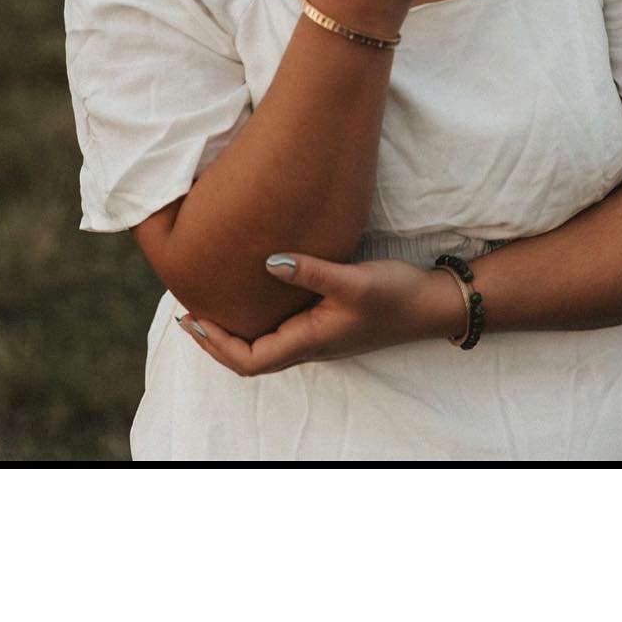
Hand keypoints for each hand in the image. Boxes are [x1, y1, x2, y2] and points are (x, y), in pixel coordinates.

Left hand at [175, 252, 464, 375]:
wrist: (432, 304)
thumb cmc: (396, 295)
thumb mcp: (353, 280)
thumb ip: (311, 271)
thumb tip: (266, 261)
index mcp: (310, 341)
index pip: (249, 360)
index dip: (216, 345)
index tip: (193, 319)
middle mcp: (309, 345)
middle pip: (250, 358)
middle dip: (215, 340)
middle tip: (188, 312)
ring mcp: (318, 336)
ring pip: (264, 344)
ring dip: (234, 331)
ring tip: (211, 302)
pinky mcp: (326, 322)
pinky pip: (280, 329)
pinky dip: (256, 319)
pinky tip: (253, 292)